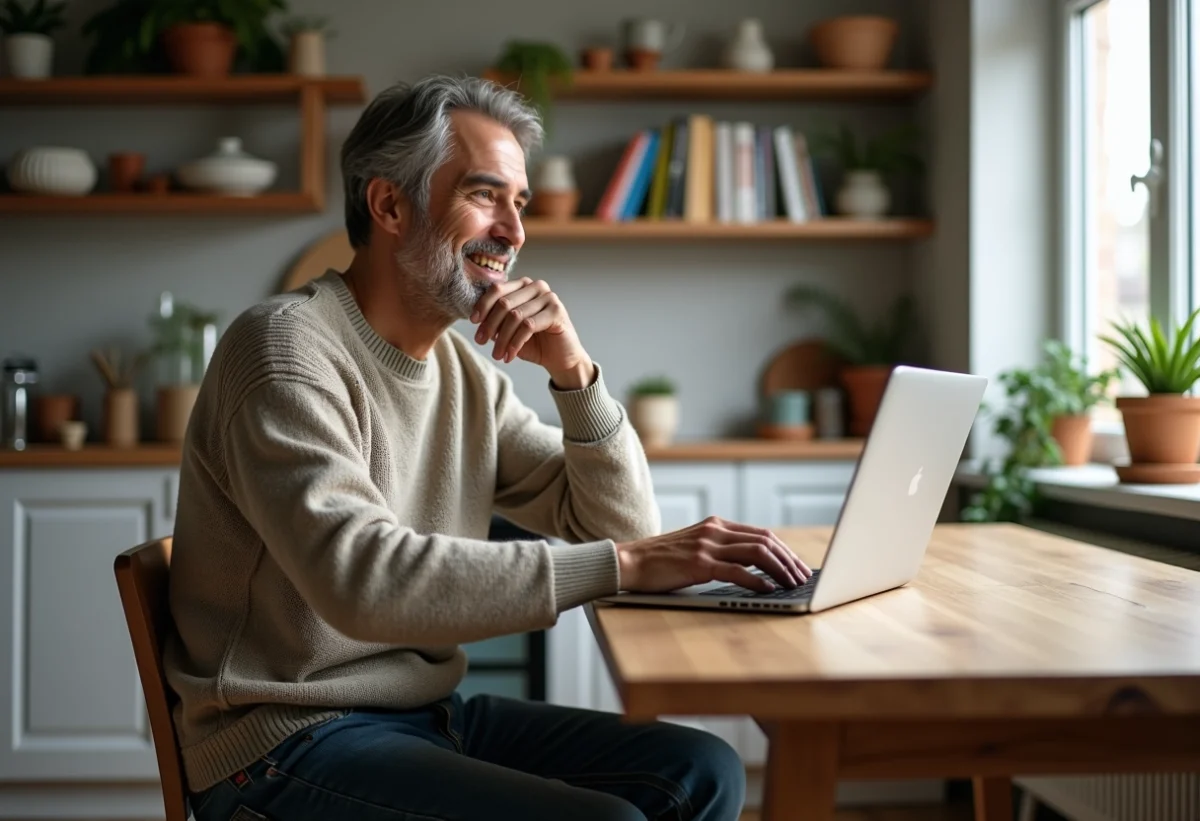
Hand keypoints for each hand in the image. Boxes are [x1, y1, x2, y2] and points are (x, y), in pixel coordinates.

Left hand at [470, 277, 593, 386]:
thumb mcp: (509, 330)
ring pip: (515, 316)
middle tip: (481, 342)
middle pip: (504, 302)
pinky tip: (510, 355)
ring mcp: (549, 297)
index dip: (483, 305)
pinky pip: (528, 326)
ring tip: (497, 355)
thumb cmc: (534, 342)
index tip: (473, 322)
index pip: (497, 289)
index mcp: (523, 285)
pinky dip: (515, 343)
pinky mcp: (557, 311)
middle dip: (489, 324)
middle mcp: (536, 287)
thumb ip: (496, 321)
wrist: (560, 359)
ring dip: (502, 339)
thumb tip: (477, 319)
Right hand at [615, 516, 812, 593]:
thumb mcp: (695, 548)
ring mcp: (706, 546)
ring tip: (792, 585)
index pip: (762, 534)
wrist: (629, 563)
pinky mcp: (698, 564)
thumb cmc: (661, 561)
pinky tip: (768, 590)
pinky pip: (736, 571)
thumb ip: (720, 550)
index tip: (798, 566)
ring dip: (780, 570)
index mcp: (716, 526)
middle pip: (765, 541)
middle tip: (803, 578)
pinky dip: (757, 581)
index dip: (785, 551)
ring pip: (756, 553)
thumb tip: (754, 567)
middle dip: (789, 560)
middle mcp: (714, 531)